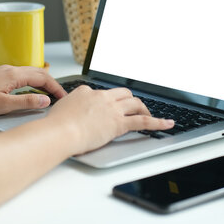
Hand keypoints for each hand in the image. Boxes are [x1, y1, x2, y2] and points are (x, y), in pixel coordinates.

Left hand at [0, 65, 67, 115]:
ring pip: (31, 73)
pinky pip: (22, 75)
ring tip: (49, 94)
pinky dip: (32, 82)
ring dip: (43, 82)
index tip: (64, 97)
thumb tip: (46, 100)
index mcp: (14, 75)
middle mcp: (11, 69)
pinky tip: (31, 91)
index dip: (56, 88)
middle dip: (52, 83)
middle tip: (60, 96)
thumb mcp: (3, 105)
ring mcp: (4, 71)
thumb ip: (27, 102)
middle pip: (39, 72)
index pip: (43, 78)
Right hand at [47, 85, 173, 154]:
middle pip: (124, 94)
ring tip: (149, 114)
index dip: (108, 101)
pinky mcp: (119, 123)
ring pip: (135, 103)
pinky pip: (143, 121)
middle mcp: (102, 97)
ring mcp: (112, 109)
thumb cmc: (56, 125)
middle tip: (134, 108)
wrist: (60, 132)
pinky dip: (158, 122)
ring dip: (144, 108)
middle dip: (131, 100)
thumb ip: (70, 106)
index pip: (103, 93)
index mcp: (87, 92)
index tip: (109, 108)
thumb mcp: (60, 108)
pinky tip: (167, 124)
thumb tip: (70, 110)